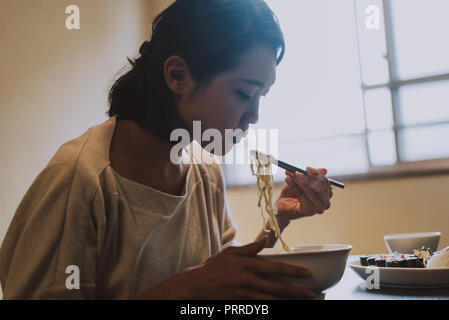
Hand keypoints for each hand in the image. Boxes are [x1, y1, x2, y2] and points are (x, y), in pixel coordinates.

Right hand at [137, 237, 314, 299]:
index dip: (293, 271)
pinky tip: (281, 306)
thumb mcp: (231, 252)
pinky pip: (260, 307)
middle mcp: (249, 281)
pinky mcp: (241, 304)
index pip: (276, 269)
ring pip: (272, 299)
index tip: (308, 273)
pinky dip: (272, 307)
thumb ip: (250, 248)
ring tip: (303, 301)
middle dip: (297, 291)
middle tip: (312, 293)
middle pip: (278, 287)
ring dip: (289, 301)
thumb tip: (265, 238)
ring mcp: (245, 295)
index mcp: (248, 266)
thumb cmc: (213, 267)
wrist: (196, 286)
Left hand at [276, 167, 332, 220]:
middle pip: (321, 188)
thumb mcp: (301, 179)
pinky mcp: (310, 211)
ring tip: (290, 177)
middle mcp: (325, 200)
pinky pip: (303, 198)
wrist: (282, 205)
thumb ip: (311, 174)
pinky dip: (295, 189)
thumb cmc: (293, 191)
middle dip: (307, 179)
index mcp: (325, 191)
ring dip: (299, 183)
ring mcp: (319, 207)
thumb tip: (324, 170)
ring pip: (311, 192)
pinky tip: (289, 184)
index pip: (325, 182)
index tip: (307, 168)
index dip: (317, 174)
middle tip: (297, 173)